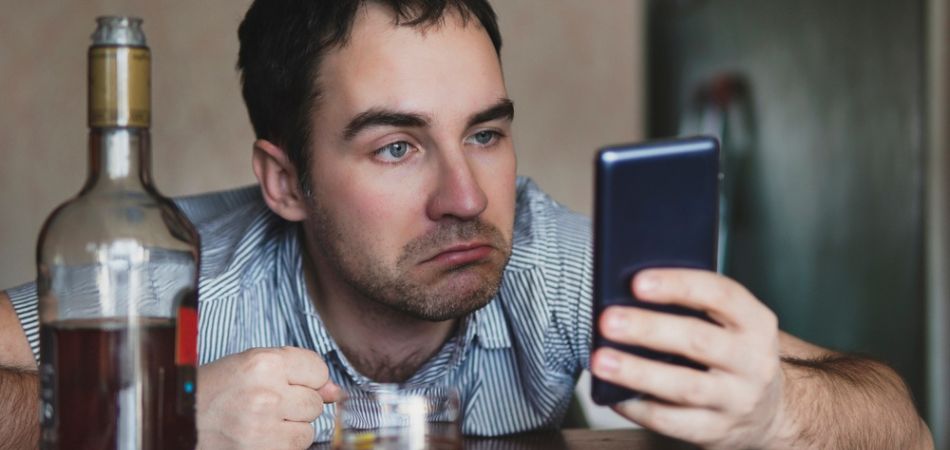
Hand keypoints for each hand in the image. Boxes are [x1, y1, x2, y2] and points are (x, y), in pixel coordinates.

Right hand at [196, 346, 341, 448]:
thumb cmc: (212, 391)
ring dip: (291, 428)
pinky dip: (283, 445)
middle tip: (267, 404)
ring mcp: (265, 426)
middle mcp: (267, 393)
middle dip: (297, 405)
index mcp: (263, 363)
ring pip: (308, 429)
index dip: (307, 378)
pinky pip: (295, 448)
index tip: (291, 383)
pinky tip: (261, 436)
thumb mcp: (249, 367)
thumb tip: (335, 391)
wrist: (178, 422)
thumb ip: (294, 371)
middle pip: (314, 401)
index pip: (318, 369)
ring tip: (262, 421)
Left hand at [590, 269, 785, 448]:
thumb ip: (692, 306)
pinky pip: (671, 421)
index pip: (721, 294)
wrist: (767, 412)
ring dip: (637, 371)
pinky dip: (637, 407)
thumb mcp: (729, 324)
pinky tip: (613, 394)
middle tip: (608, 320)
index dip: (678, 285)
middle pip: (697, 340)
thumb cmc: (731, 353)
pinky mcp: (716, 431)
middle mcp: (753, 361)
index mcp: (756, 323)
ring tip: (601, 360)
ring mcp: (736, 400)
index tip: (637, 282)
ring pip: (684, 385)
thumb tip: (627, 294)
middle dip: (648, 329)